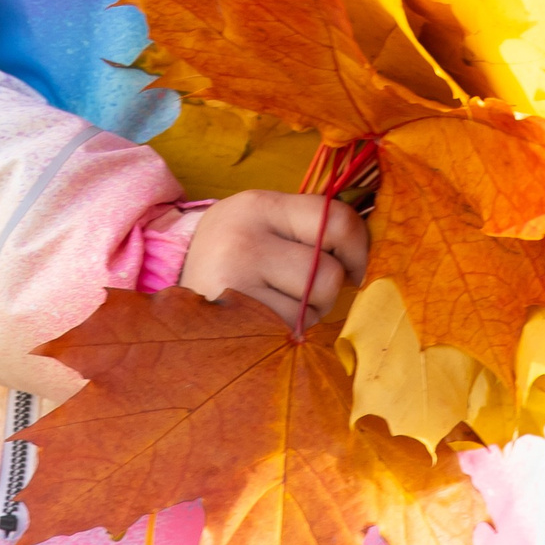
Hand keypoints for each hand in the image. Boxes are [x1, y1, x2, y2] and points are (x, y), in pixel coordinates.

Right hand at [181, 188, 368, 326]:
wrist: (174, 300)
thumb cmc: (235, 258)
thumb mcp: (265, 225)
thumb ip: (311, 229)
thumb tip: (370, 254)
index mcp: (258, 205)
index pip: (335, 220)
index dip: (359, 248)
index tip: (357, 269)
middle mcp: (243, 240)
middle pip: (328, 275)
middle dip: (327, 292)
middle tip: (303, 291)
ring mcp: (234, 288)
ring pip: (312, 312)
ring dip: (307, 317)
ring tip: (277, 307)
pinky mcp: (232, 328)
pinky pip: (290, 338)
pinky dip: (289, 337)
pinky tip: (266, 327)